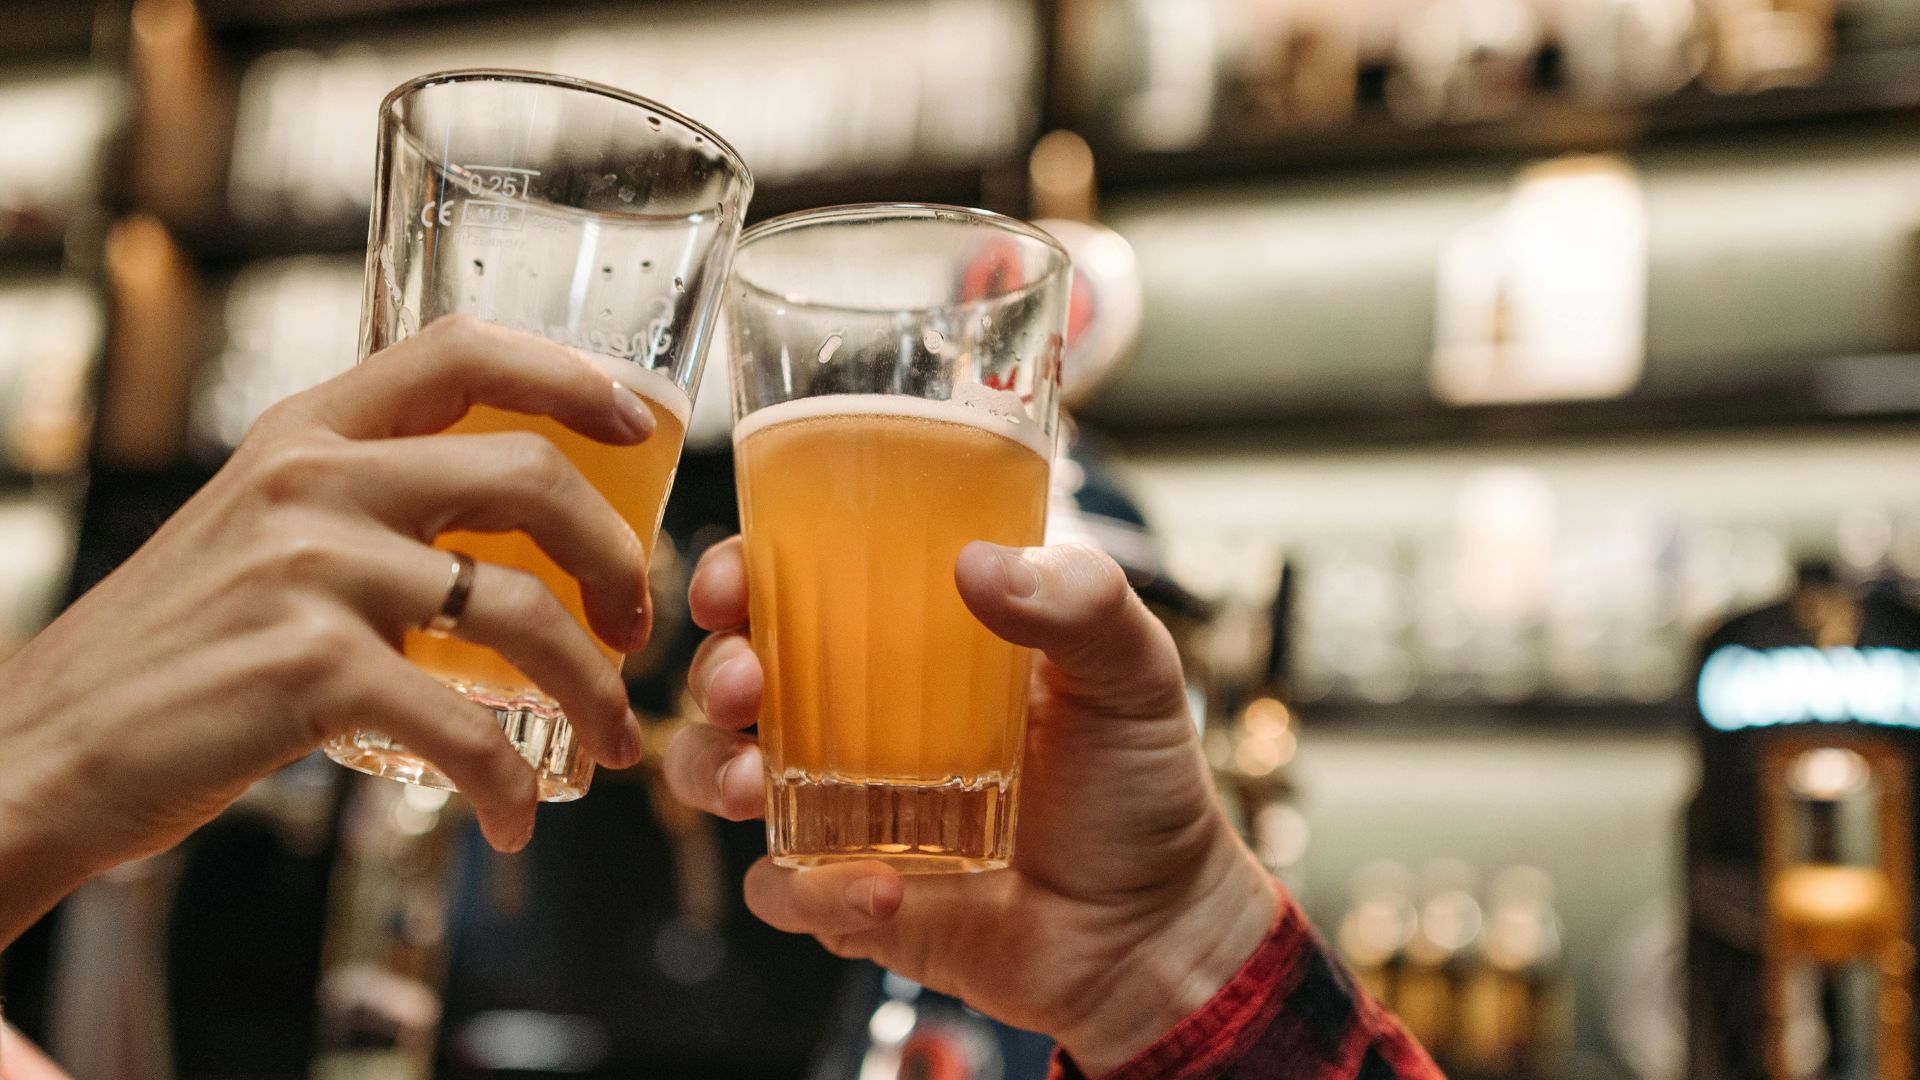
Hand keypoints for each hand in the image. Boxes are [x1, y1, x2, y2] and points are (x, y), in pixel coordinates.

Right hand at [0, 316, 654, 944]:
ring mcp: (310, 573)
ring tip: (610, 738)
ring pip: (522, 611)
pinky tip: (513, 819)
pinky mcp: (308, 672)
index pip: (461, 353)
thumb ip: (362, 507)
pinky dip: (510, 784)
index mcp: (305, 433)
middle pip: (528, 476)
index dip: (568, 374)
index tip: (636, 421)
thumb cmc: (171, 653)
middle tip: (632, 625)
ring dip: (594, 688)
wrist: (43, 748)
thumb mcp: (259, 533)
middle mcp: (312, 483)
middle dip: (616, 555)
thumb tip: (507, 528)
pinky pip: (465, 726)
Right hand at [665, 539, 1277, 1072]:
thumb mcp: (1132, 671)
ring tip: (757, 788)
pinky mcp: (848, 896)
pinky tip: (878, 891)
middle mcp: (859, 717)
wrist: (1157, 928)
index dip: (740, 575)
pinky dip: (808, 893)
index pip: (796, 586)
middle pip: (735, 674)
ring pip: (722, 775)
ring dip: (716, 771)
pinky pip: (784, 892)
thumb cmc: (1140, 785)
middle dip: (712, 672)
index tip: (731, 583)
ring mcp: (844, 808)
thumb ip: (1080, 601)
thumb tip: (978, 562)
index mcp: (910, 643)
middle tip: (742, 684)